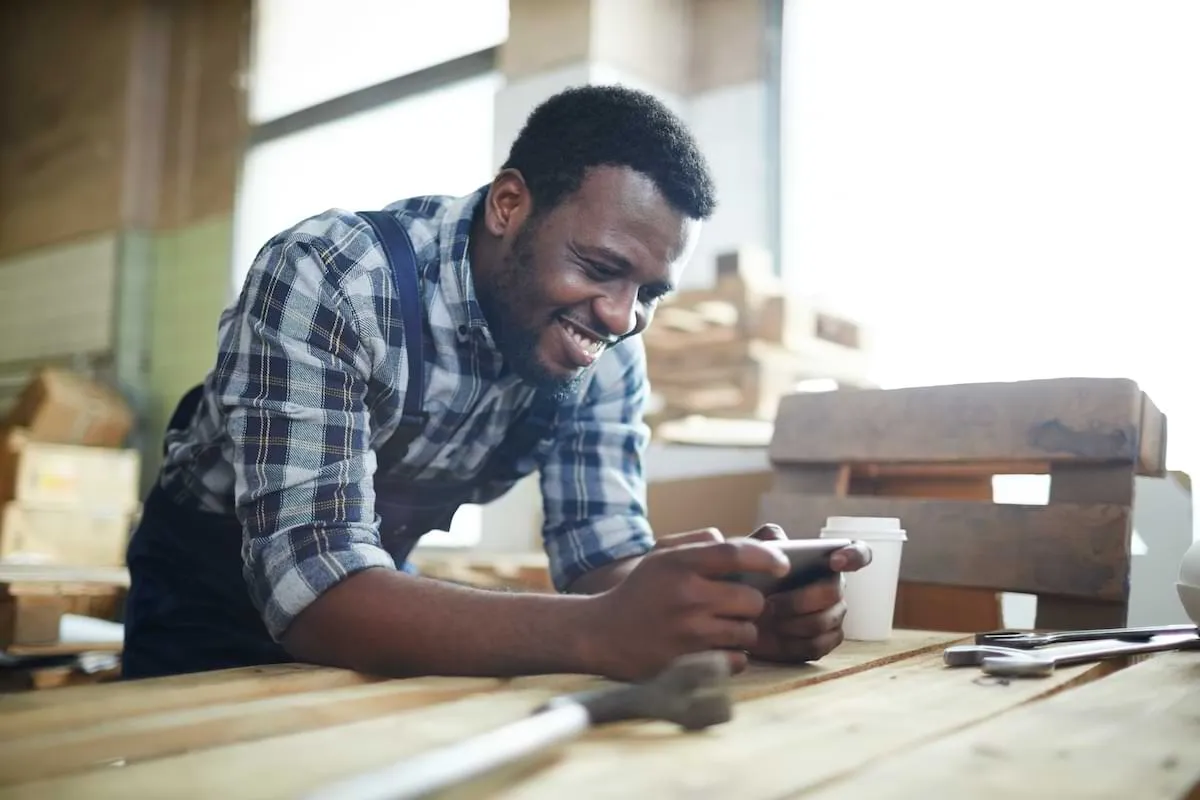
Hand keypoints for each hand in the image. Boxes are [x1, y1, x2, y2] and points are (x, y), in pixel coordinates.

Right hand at [582, 528, 788, 680]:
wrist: (601, 633)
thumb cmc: (638, 592)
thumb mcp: (659, 557)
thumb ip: (696, 543)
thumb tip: (734, 541)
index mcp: (680, 564)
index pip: (736, 552)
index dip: (767, 557)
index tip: (782, 566)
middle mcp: (687, 596)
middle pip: (751, 599)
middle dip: (750, 603)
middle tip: (735, 606)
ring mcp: (689, 632)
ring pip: (748, 632)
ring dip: (742, 630)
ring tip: (721, 627)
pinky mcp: (690, 662)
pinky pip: (738, 660)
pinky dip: (733, 656)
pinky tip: (715, 648)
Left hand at [744, 524, 871, 663]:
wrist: (742, 614)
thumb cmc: (754, 578)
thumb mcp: (754, 552)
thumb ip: (766, 539)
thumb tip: (778, 539)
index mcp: (825, 562)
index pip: (858, 554)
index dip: (853, 556)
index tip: (834, 561)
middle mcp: (835, 588)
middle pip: (832, 593)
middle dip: (799, 600)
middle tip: (770, 603)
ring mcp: (834, 616)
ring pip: (823, 622)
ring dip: (791, 623)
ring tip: (767, 620)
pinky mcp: (825, 642)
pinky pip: (817, 645)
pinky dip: (792, 643)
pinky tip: (774, 637)